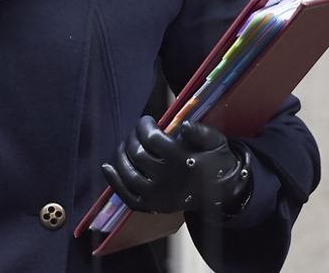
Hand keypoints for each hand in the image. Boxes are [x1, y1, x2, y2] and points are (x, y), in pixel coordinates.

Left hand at [100, 116, 251, 214]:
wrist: (222, 191)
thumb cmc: (215, 161)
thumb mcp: (215, 142)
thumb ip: (200, 132)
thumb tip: (183, 125)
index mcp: (184, 162)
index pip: (152, 139)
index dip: (144, 125)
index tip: (147, 120)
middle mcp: (169, 181)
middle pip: (137, 154)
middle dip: (132, 138)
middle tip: (137, 132)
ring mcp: (159, 197)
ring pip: (128, 174)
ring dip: (121, 155)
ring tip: (125, 145)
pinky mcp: (153, 207)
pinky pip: (127, 196)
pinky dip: (114, 182)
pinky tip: (106, 167)